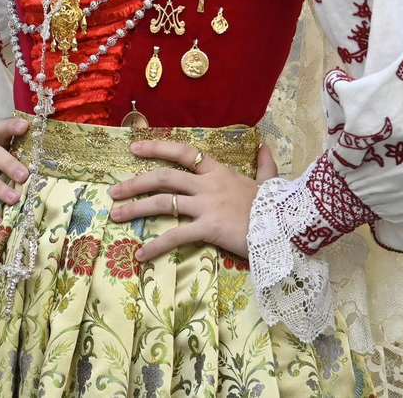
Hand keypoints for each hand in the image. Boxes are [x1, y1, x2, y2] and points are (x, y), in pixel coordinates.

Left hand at [107, 141, 278, 262]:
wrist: (289, 226)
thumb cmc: (278, 206)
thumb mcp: (269, 182)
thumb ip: (264, 165)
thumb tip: (266, 147)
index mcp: (218, 171)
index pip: (183, 152)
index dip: (157, 147)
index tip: (134, 147)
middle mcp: (208, 184)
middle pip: (163, 177)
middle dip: (135, 183)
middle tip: (113, 191)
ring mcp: (206, 205)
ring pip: (163, 203)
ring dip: (135, 209)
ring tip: (115, 216)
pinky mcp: (209, 228)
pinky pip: (176, 236)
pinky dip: (156, 245)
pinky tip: (140, 255)